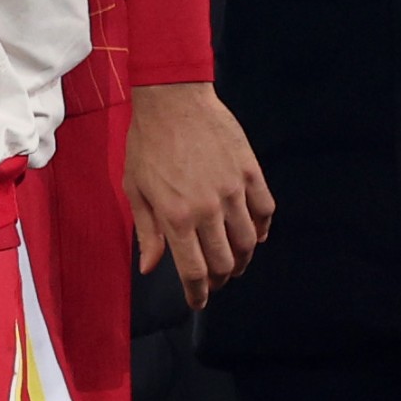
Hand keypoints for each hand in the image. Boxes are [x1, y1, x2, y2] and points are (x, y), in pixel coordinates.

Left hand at [123, 81, 270, 310]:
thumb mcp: (135, 189)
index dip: (198, 293)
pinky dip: (263, 228)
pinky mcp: (250, 172)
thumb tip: (150, 268)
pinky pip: (265, 210)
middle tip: (214, 283)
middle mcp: (208, 209)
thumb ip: (147, 231)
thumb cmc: (147, 143)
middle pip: (223, 261)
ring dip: (243, 259)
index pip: (194, 270)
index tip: (198, 301)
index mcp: (176, 217)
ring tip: (235, 264)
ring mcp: (233, 191)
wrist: (173, 99)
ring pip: (248, 241)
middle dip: (219, 280)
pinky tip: (256, 235)